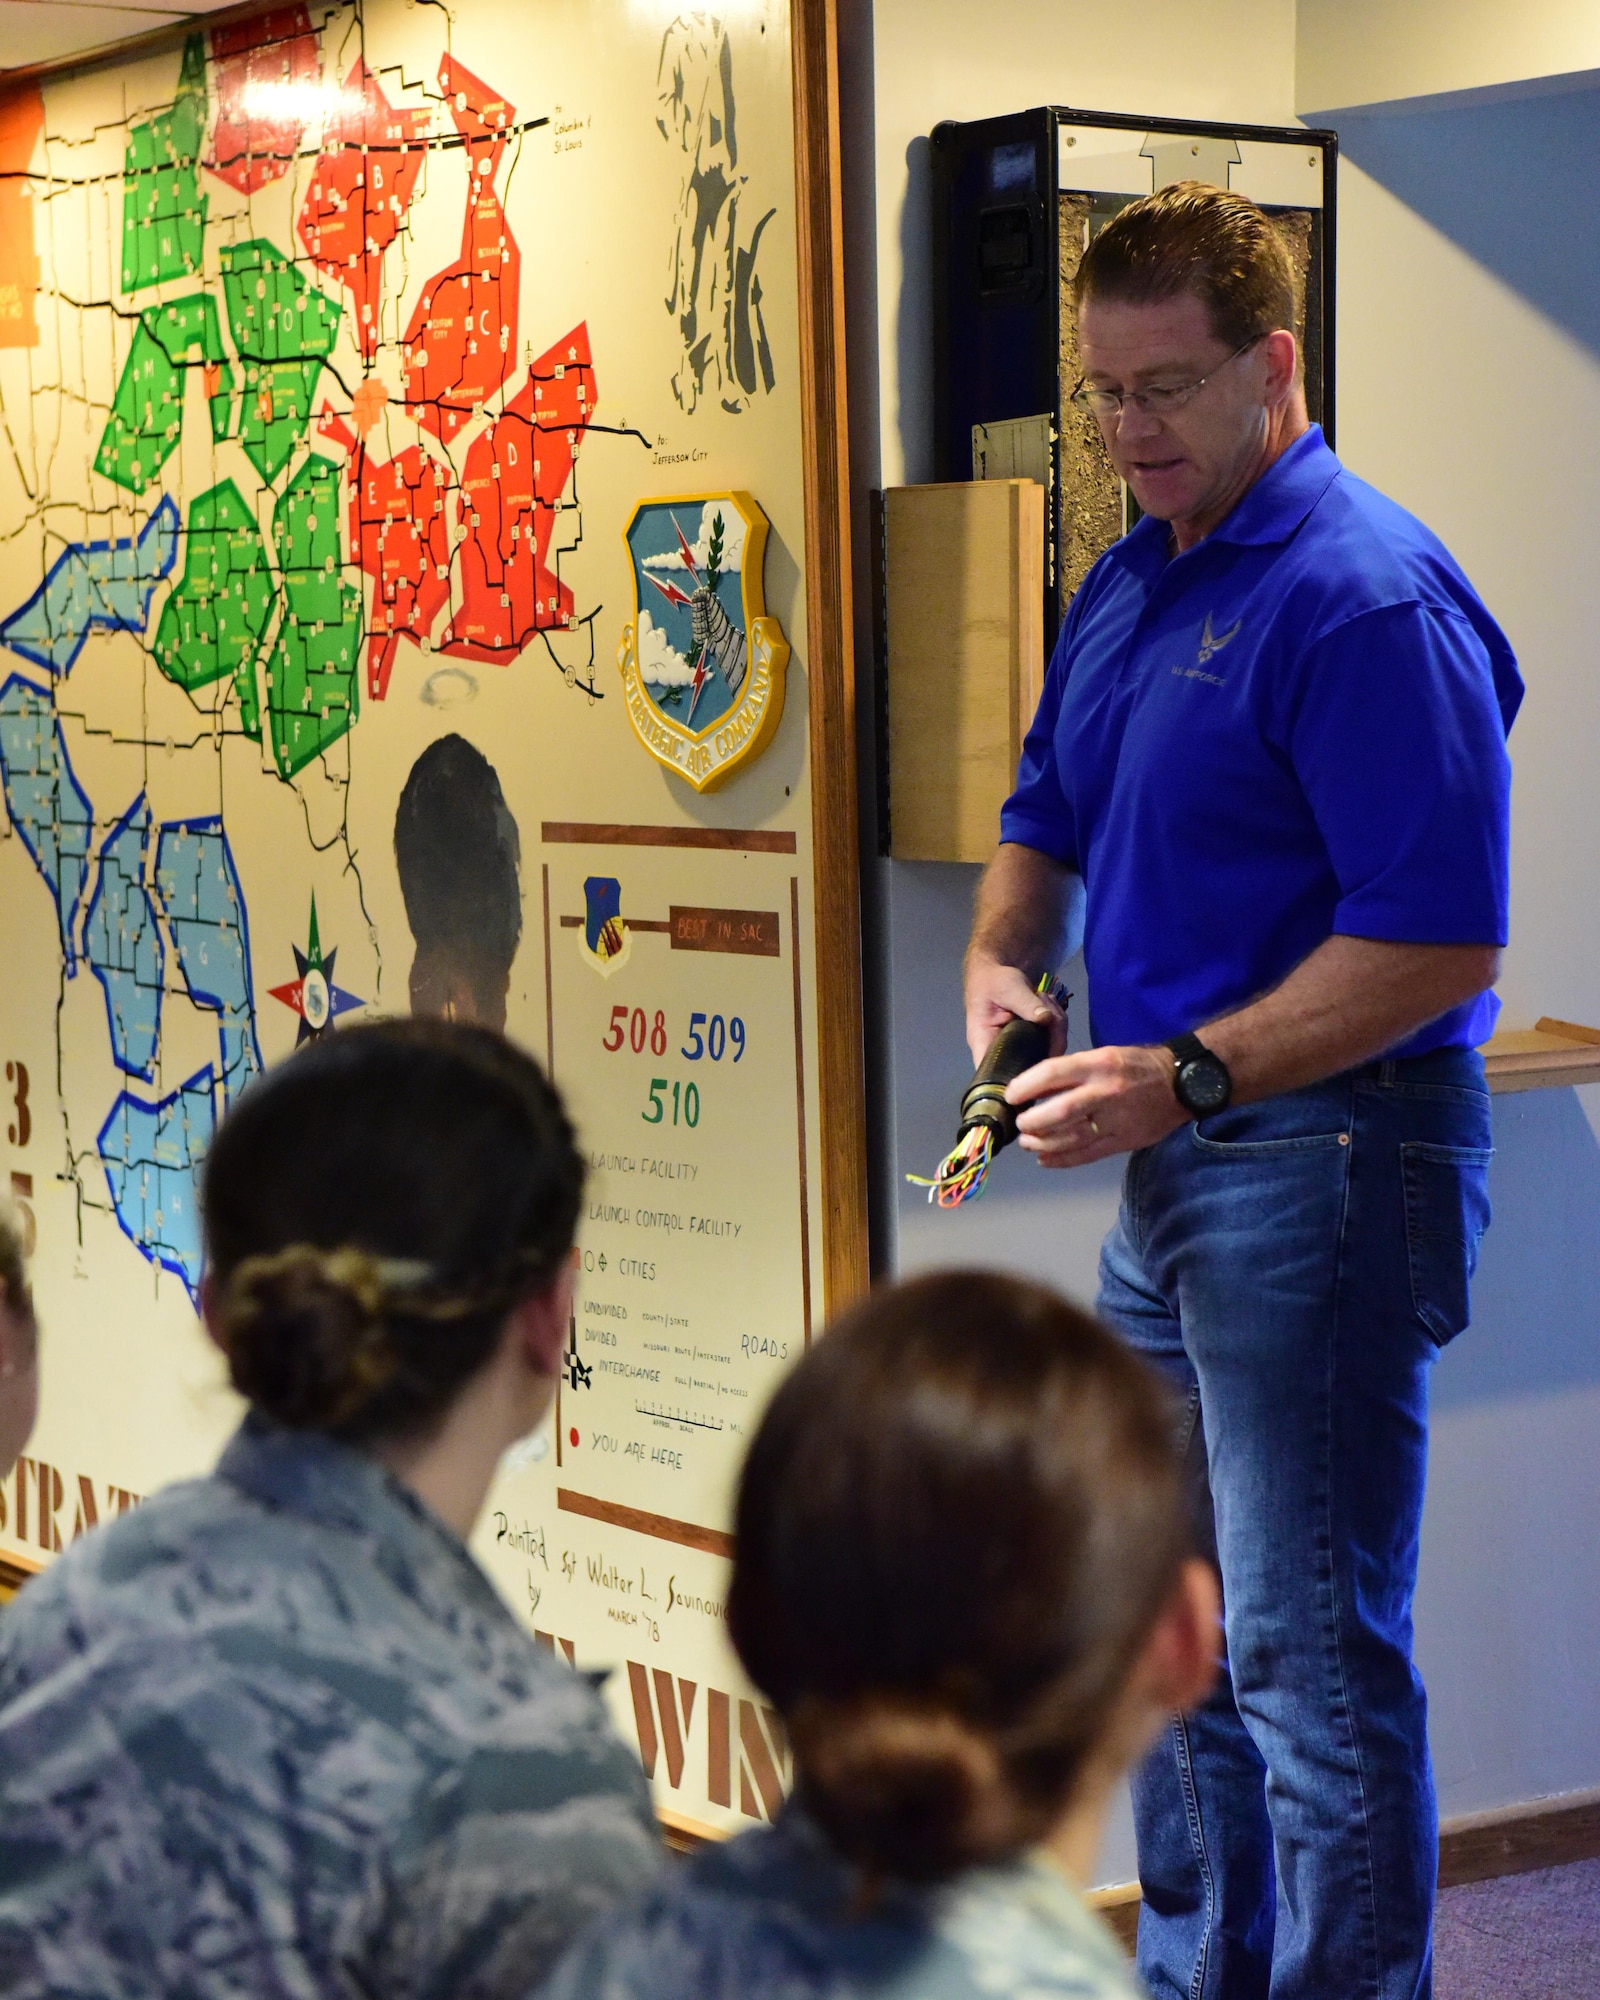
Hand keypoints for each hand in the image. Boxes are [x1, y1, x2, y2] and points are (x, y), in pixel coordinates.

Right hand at [962, 955, 1064, 1066]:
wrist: (997, 973)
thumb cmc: (993, 982)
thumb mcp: (1007, 987)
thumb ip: (1026, 1003)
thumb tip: (1046, 1019)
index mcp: (985, 1044)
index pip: (996, 1075)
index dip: (1018, 1078)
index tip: (1042, 1060)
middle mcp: (1003, 1053)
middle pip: (1032, 1064)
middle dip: (1050, 1038)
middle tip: (1047, 1008)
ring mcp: (1022, 1049)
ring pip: (1049, 1051)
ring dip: (1056, 1024)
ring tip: (1043, 998)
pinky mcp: (1035, 1042)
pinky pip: (1054, 1040)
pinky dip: (1058, 1021)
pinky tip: (1048, 1002)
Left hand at [1006, 1043, 1187, 1167]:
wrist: (1183, 1082)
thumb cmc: (1137, 1065)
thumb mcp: (1105, 1055)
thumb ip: (1073, 1073)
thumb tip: (1035, 1089)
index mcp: (1099, 1064)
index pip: (1053, 1073)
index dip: (1026, 1086)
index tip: (1011, 1096)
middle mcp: (1106, 1091)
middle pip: (1059, 1111)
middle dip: (1032, 1121)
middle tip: (1020, 1124)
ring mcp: (1116, 1120)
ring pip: (1071, 1137)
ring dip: (1043, 1143)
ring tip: (1028, 1143)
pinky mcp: (1124, 1141)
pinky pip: (1088, 1154)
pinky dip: (1062, 1159)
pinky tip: (1045, 1159)